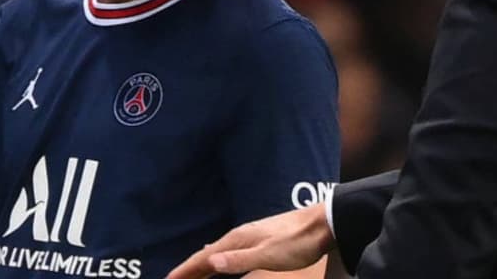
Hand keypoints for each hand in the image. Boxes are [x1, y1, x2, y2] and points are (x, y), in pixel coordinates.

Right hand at [167, 203, 334, 278]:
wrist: (322, 224)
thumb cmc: (298, 241)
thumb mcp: (269, 255)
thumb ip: (240, 259)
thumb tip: (210, 261)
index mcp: (238, 240)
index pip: (204, 257)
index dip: (186, 269)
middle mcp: (240, 236)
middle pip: (207, 255)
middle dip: (190, 268)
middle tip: (174, 278)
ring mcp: (250, 236)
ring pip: (218, 252)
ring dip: (203, 264)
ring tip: (191, 272)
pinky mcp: (260, 239)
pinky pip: (229, 251)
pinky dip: (218, 258)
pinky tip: (220, 259)